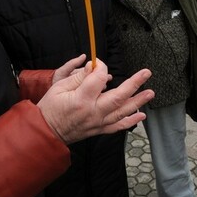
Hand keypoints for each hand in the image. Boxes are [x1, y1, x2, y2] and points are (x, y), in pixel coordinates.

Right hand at [38, 59, 153, 143]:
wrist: (46, 132)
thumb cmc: (50, 108)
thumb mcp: (59, 87)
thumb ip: (79, 77)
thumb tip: (93, 66)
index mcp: (81, 99)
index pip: (99, 78)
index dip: (100, 68)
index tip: (97, 64)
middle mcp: (93, 112)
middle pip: (118, 97)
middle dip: (134, 83)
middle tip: (146, 73)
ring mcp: (97, 123)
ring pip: (122, 112)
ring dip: (138, 102)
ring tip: (150, 92)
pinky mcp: (98, 130)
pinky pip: (117, 126)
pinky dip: (130, 121)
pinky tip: (141, 115)